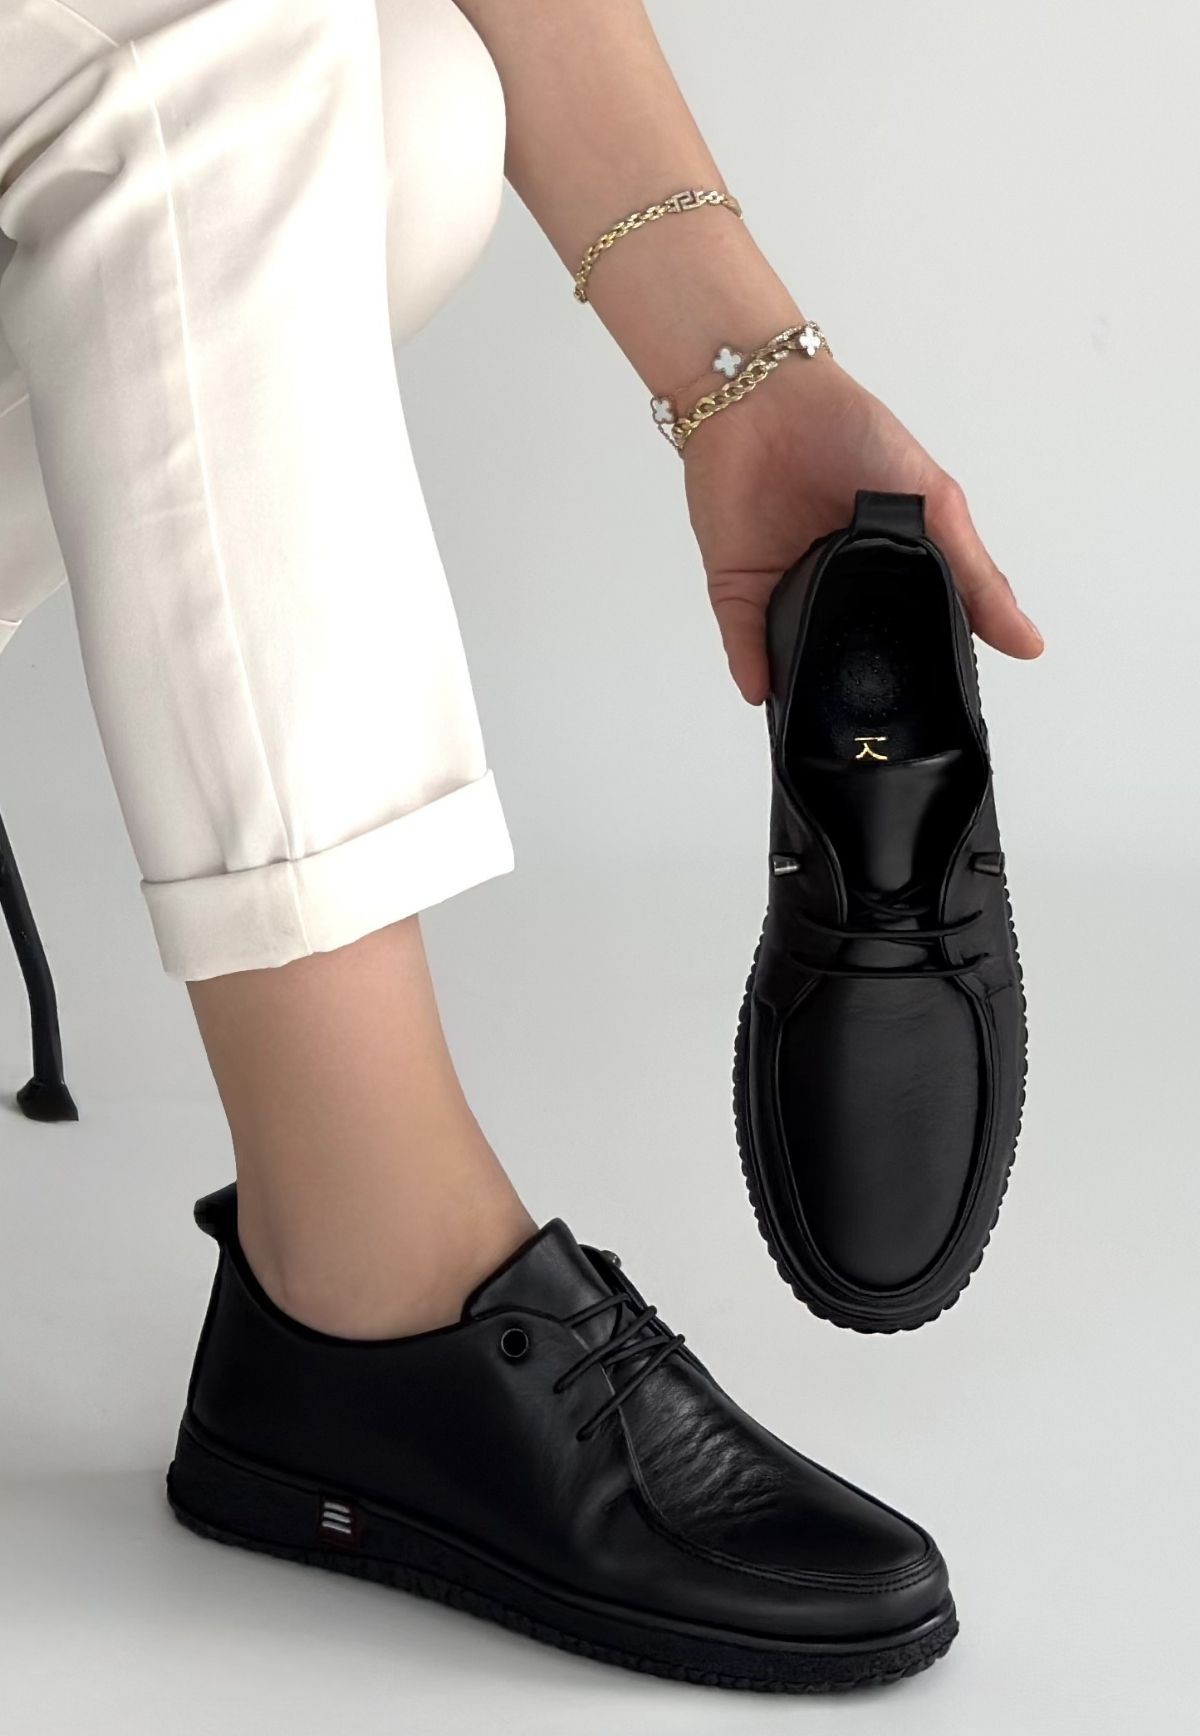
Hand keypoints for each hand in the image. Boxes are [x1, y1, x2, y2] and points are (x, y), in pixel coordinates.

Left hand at [678, 353, 1044, 703]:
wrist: (765, 394)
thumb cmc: (855, 433)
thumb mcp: (936, 505)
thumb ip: (975, 576)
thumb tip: (1028, 644)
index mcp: (888, 576)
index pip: (908, 641)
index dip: (922, 678)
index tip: (936, 719)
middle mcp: (836, 592)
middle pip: (848, 660)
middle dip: (860, 695)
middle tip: (879, 735)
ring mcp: (784, 592)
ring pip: (795, 659)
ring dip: (806, 691)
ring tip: (825, 728)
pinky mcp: (737, 587)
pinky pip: (743, 640)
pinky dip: (753, 669)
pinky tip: (768, 693)